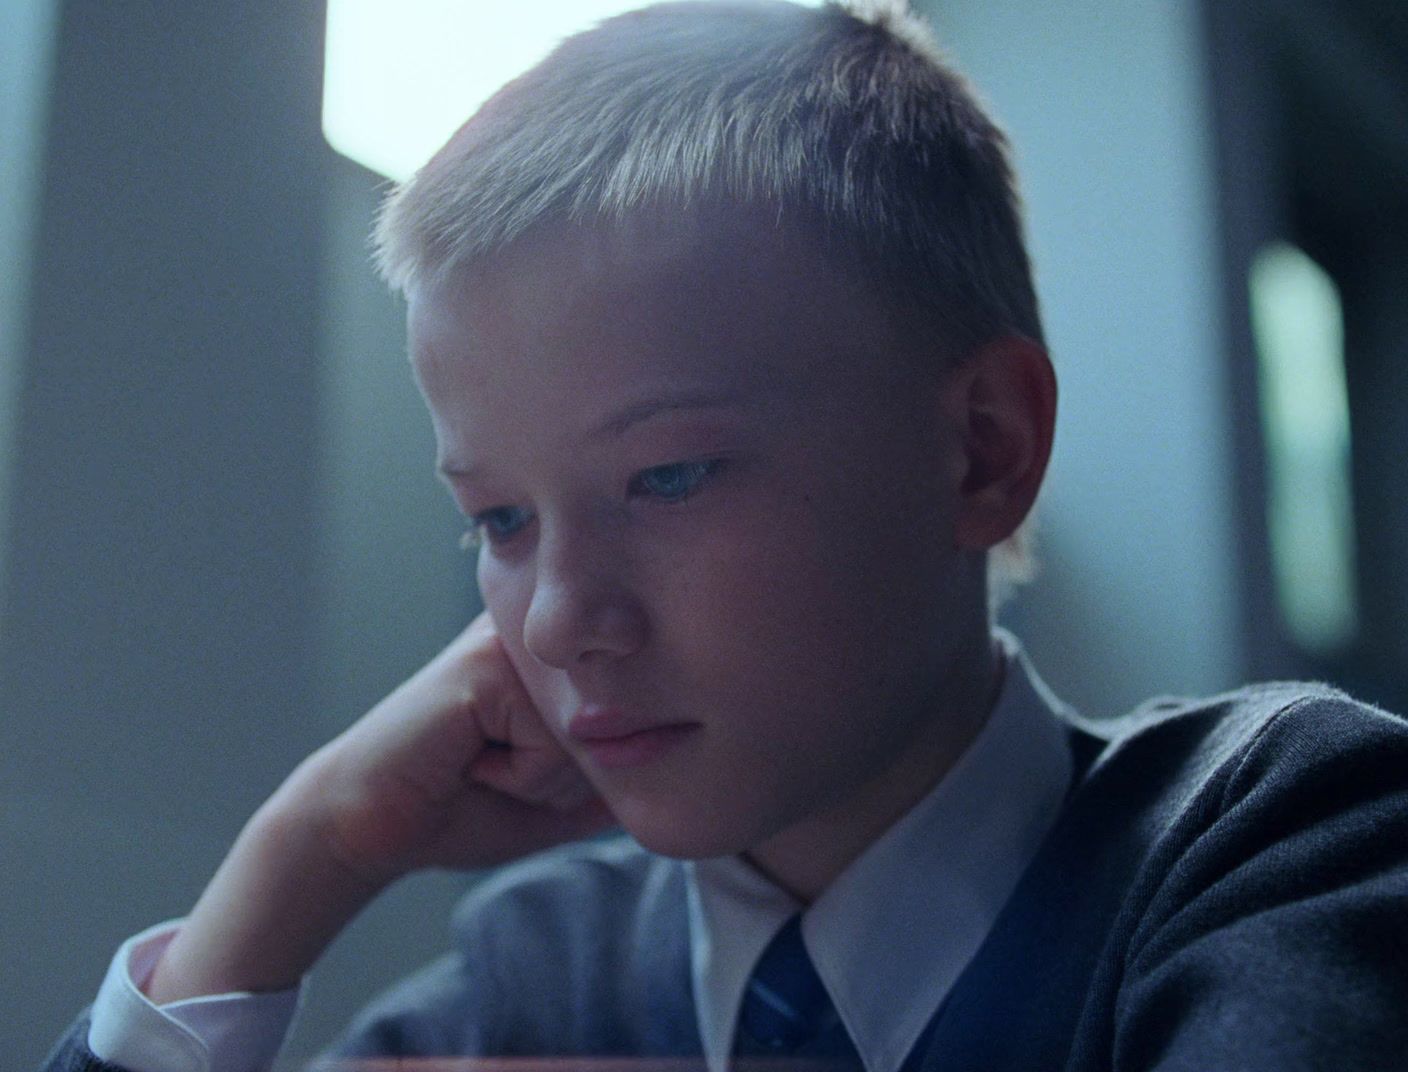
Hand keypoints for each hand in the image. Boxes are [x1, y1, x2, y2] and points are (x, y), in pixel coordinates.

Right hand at [144, 612, 612, 1001]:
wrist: (374, 824)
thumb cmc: (465, 805)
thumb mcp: (562, 797)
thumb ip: (618, 777)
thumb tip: (689, 766)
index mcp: (564, 663)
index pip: (637, 717)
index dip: (588, 771)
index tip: (525, 772)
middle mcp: (546, 641)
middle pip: (620, 727)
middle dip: (567, 776)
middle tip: (501, 770)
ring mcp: (517, 643)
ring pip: (591, 737)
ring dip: (543, 778)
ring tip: (485, 763)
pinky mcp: (490, 665)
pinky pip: (551, 743)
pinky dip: (517, 775)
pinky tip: (468, 759)